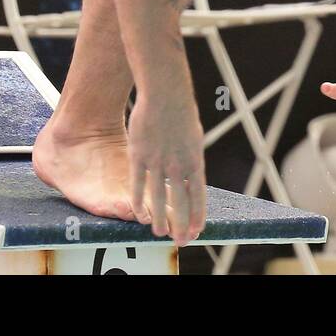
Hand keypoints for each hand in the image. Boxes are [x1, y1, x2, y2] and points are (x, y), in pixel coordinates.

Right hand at [127, 85, 206, 245]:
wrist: (165, 94)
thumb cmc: (181, 112)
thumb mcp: (193, 138)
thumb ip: (190, 159)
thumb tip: (191, 177)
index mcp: (194, 161)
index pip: (198, 196)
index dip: (197, 216)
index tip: (197, 231)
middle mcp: (177, 165)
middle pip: (180, 202)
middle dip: (181, 224)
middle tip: (180, 242)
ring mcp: (157, 162)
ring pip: (158, 197)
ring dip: (159, 218)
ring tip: (159, 234)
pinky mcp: (139, 156)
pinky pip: (138, 184)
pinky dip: (139, 201)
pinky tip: (139, 214)